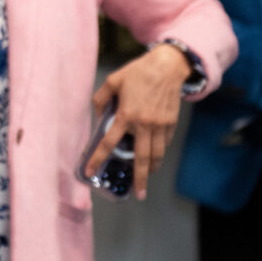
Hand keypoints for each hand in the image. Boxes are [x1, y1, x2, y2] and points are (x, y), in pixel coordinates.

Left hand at [88, 46, 190, 199]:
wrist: (167, 67)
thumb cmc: (138, 72)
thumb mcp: (114, 81)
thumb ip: (101, 98)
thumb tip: (98, 114)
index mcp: (126, 115)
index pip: (109, 143)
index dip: (98, 158)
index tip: (90, 172)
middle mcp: (144, 124)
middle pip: (141, 158)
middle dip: (140, 179)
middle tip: (139, 193)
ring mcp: (160, 126)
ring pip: (156, 154)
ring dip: (151, 168)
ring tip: (146, 177)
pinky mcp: (171, 124)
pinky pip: (164, 143)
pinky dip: (159, 151)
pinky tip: (155, 155)